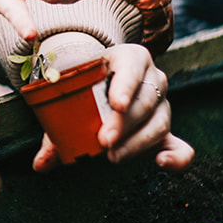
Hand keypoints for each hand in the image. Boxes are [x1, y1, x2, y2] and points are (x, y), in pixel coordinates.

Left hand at [31, 43, 193, 171]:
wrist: (102, 83)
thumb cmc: (83, 85)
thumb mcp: (70, 92)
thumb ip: (55, 127)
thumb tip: (40, 164)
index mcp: (130, 58)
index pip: (133, 68)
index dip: (125, 86)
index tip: (116, 104)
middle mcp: (153, 79)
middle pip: (144, 101)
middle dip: (124, 123)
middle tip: (104, 141)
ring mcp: (163, 106)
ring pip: (159, 124)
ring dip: (136, 143)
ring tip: (113, 156)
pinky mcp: (166, 131)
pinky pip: (181, 147)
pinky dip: (177, 158)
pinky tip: (161, 163)